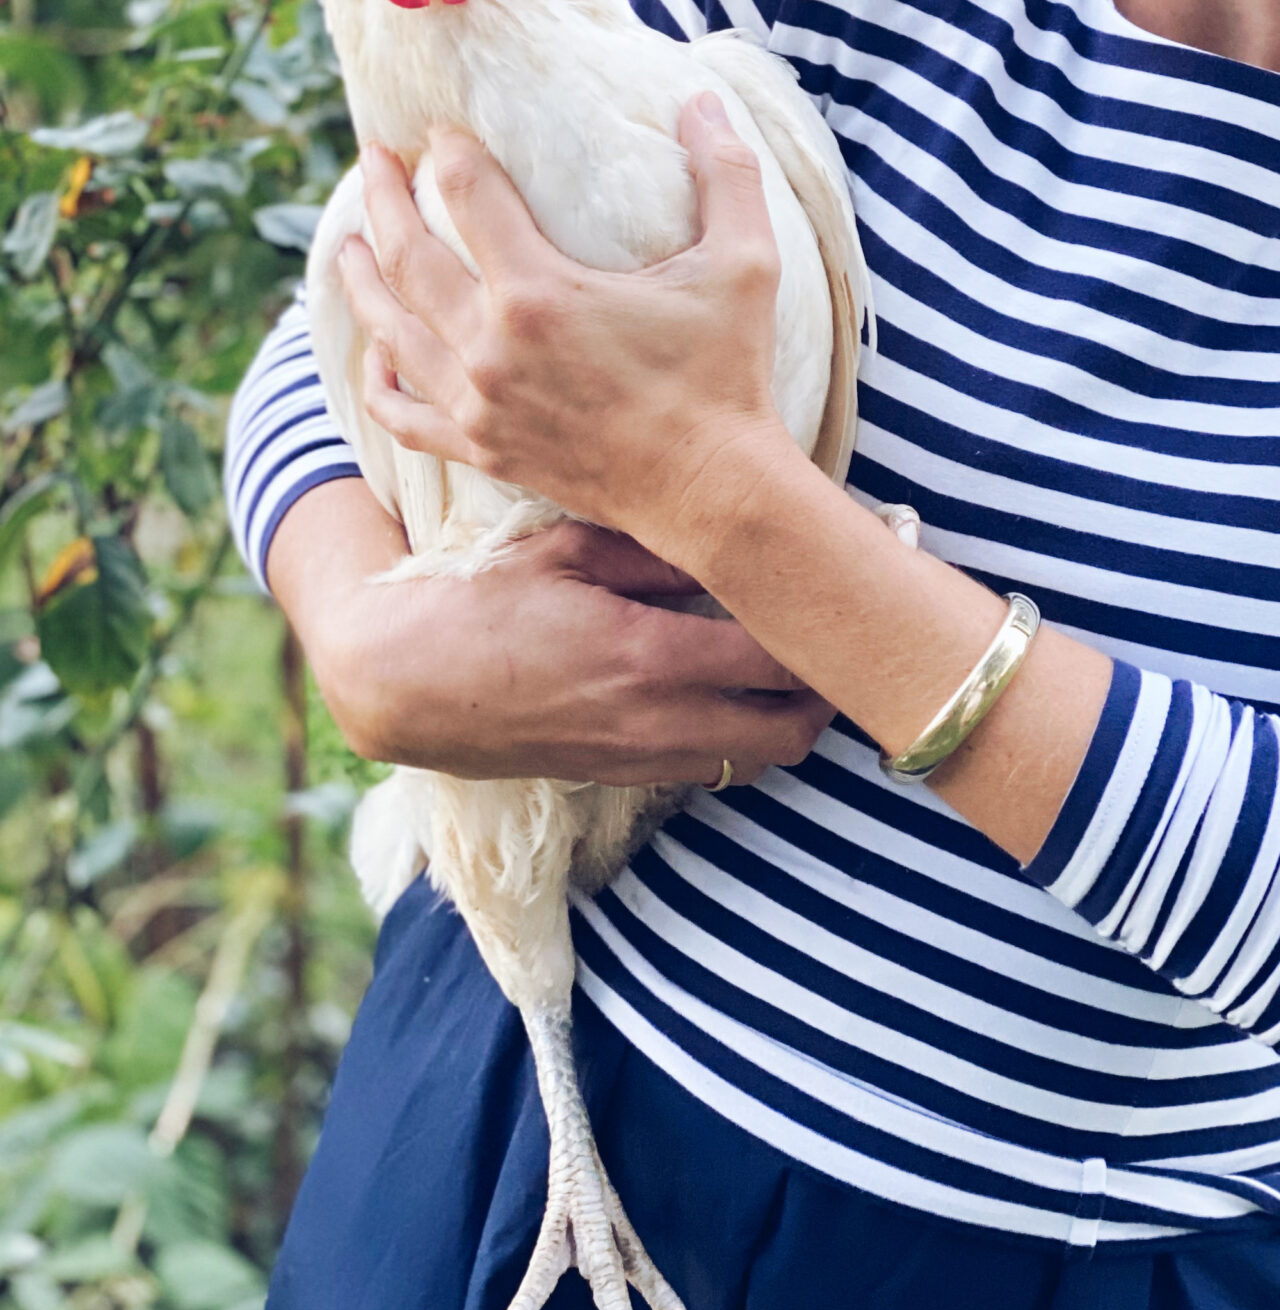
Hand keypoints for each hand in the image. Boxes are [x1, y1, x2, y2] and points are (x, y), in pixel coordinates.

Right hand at [268, 480, 833, 787]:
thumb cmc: (481, 602)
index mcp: (649, 655)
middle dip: (824, 691)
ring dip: (785, 719)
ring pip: (755, 760)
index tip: (847, 595)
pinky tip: (726, 687)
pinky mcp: (618, 776)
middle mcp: (655, 721)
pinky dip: (737, 737)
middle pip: (790, 731)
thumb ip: (658, 551)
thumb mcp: (568, 550)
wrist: (403, 683)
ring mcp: (638, 758)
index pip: (780, 662)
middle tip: (829, 635)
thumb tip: (735, 533)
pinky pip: (708, 767)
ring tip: (787, 661)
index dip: (826, 634)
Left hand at [337, 97, 793, 567]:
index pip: (469, 195)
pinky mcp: (485, 450)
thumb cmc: (728, 373)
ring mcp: (480, 404)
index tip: (440, 126)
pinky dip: (380, 383)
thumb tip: (706, 101)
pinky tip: (373, 357)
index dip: (450, 152)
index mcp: (539, 292)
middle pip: (409, 257)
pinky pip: (407, 414)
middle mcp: (491, 347)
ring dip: (363, 283)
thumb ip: (727, 174)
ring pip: (392, 331)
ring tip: (346, 247)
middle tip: (374, 158)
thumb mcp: (743, 264)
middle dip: (384, 200)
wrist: (713, 489)